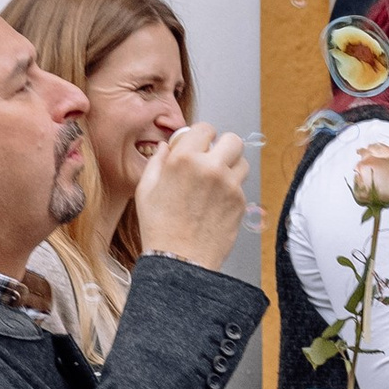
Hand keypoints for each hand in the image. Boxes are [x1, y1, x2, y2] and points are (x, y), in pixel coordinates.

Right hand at [134, 122, 249, 269]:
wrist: (180, 260)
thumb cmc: (159, 227)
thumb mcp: (146, 189)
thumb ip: (158, 162)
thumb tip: (167, 147)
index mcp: (184, 159)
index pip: (205, 128)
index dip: (201, 136)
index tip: (198, 145)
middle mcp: (210, 167)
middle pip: (233, 140)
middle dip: (223, 147)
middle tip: (213, 159)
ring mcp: (229, 185)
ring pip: (242, 162)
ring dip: (231, 167)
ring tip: (215, 182)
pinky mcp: (241, 202)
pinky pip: (242, 186)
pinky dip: (232, 190)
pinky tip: (216, 203)